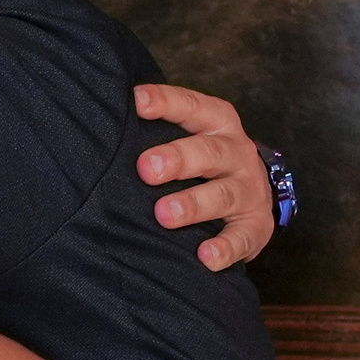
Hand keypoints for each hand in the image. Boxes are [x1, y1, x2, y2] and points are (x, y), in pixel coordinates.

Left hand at [133, 84, 275, 271]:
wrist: (254, 194)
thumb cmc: (204, 162)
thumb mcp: (190, 136)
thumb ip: (156, 130)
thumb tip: (103, 124)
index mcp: (216, 123)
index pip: (191, 106)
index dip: (166, 102)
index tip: (138, 101)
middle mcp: (236, 152)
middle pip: (209, 152)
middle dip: (178, 159)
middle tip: (146, 169)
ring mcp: (248, 189)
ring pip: (223, 194)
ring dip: (193, 204)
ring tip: (164, 215)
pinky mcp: (256, 226)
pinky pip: (241, 238)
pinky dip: (225, 248)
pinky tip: (205, 257)